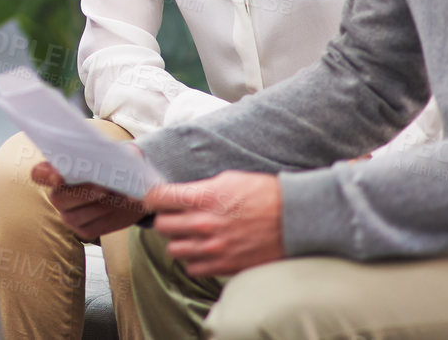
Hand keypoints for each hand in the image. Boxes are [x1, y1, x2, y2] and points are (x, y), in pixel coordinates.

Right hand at [33, 159, 149, 239]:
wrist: (132, 190)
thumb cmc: (117, 166)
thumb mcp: (115, 154)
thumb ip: (111, 153)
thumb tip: (120, 157)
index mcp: (57, 171)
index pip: (38, 174)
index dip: (45, 176)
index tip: (59, 176)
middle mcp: (58, 195)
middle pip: (58, 198)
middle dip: (82, 193)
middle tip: (104, 188)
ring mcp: (68, 214)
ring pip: (73, 216)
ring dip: (98, 206)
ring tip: (119, 195)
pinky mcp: (84, 230)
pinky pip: (90, 228)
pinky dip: (106, 217)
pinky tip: (118, 206)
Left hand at [141, 171, 283, 277]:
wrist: (294, 219)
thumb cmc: (263, 194)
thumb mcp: (227, 179)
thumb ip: (199, 188)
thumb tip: (178, 193)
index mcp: (203, 197)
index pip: (157, 197)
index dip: (153, 197)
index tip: (155, 198)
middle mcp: (204, 223)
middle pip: (160, 225)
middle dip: (165, 219)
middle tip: (175, 216)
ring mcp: (213, 247)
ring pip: (173, 249)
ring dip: (179, 241)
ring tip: (191, 234)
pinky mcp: (225, 265)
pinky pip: (192, 268)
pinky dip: (194, 260)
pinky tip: (204, 250)